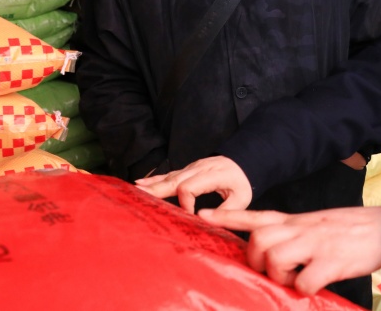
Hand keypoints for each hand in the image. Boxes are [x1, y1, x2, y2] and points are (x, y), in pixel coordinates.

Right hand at [135, 156, 251, 212]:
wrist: (244, 162)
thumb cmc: (241, 183)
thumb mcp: (241, 199)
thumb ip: (224, 210)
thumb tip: (203, 219)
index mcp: (213, 175)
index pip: (190, 187)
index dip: (185, 203)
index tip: (189, 215)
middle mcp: (199, 168)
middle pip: (175, 180)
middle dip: (157, 190)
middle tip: (140, 198)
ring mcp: (192, 167)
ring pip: (169, 176)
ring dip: (152, 184)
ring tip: (135, 190)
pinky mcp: (187, 169)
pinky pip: (170, 174)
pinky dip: (155, 179)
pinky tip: (141, 183)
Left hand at [198, 205, 380, 295]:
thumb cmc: (351, 230)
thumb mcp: (317, 223)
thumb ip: (294, 233)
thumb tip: (270, 252)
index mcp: (297, 221)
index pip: (256, 215)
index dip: (229, 216)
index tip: (205, 214)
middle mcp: (302, 229)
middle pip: (258, 241)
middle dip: (256, 261)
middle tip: (272, 272)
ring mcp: (316, 244)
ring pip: (275, 260)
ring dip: (280, 277)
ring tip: (296, 279)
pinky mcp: (332, 262)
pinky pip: (304, 281)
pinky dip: (305, 289)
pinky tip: (315, 286)